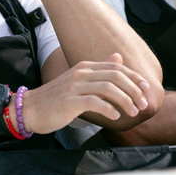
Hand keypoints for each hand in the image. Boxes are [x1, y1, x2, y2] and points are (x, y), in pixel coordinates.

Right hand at [19, 53, 150, 133]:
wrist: (29, 109)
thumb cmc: (56, 99)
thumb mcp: (78, 81)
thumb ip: (99, 71)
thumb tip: (118, 58)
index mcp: (84, 67)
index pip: (116, 67)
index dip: (134, 77)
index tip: (146, 89)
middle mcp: (80, 73)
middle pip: (116, 76)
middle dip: (134, 90)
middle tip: (143, 105)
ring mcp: (74, 86)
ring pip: (108, 88)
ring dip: (125, 101)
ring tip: (133, 112)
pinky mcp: (69, 101)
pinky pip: (94, 102)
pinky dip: (108, 109)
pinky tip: (115, 117)